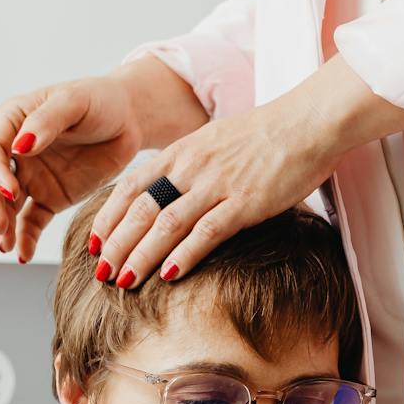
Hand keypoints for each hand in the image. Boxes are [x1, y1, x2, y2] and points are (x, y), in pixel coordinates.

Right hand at [0, 59, 206, 262]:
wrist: (131, 120)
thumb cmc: (100, 100)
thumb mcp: (74, 102)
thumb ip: (45, 122)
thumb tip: (19, 146)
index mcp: (13, 121)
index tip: (10, 189)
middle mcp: (15, 151)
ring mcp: (31, 177)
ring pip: (6, 205)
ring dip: (2, 226)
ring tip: (5, 246)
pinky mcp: (50, 198)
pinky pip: (31, 222)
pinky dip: (25, 238)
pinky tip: (22, 254)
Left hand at [86, 56, 403, 288]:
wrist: (309, 122)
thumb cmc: (268, 135)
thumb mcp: (216, 144)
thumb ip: (192, 168)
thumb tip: (175, 194)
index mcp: (181, 152)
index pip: (130, 188)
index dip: (108, 218)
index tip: (94, 244)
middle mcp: (191, 167)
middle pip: (140, 210)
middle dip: (116, 245)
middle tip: (100, 273)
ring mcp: (217, 184)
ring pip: (165, 224)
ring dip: (141, 256)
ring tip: (124, 281)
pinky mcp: (245, 201)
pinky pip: (206, 232)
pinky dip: (184, 255)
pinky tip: (168, 275)